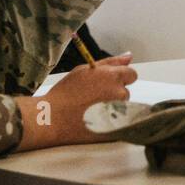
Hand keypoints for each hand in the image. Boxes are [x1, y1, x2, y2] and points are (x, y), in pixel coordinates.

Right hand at [17, 54, 136, 148]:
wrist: (53, 118)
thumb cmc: (66, 93)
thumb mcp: (84, 70)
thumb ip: (110, 62)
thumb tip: (129, 56)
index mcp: (112, 77)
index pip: (131, 75)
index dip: (120, 78)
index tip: (107, 83)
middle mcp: (119, 93)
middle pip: (126, 91)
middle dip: (114, 93)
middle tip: (93, 97)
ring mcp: (120, 112)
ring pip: (122, 106)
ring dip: (112, 106)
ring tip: (91, 109)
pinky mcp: (117, 127)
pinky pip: (120, 121)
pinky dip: (111, 120)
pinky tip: (95, 119)